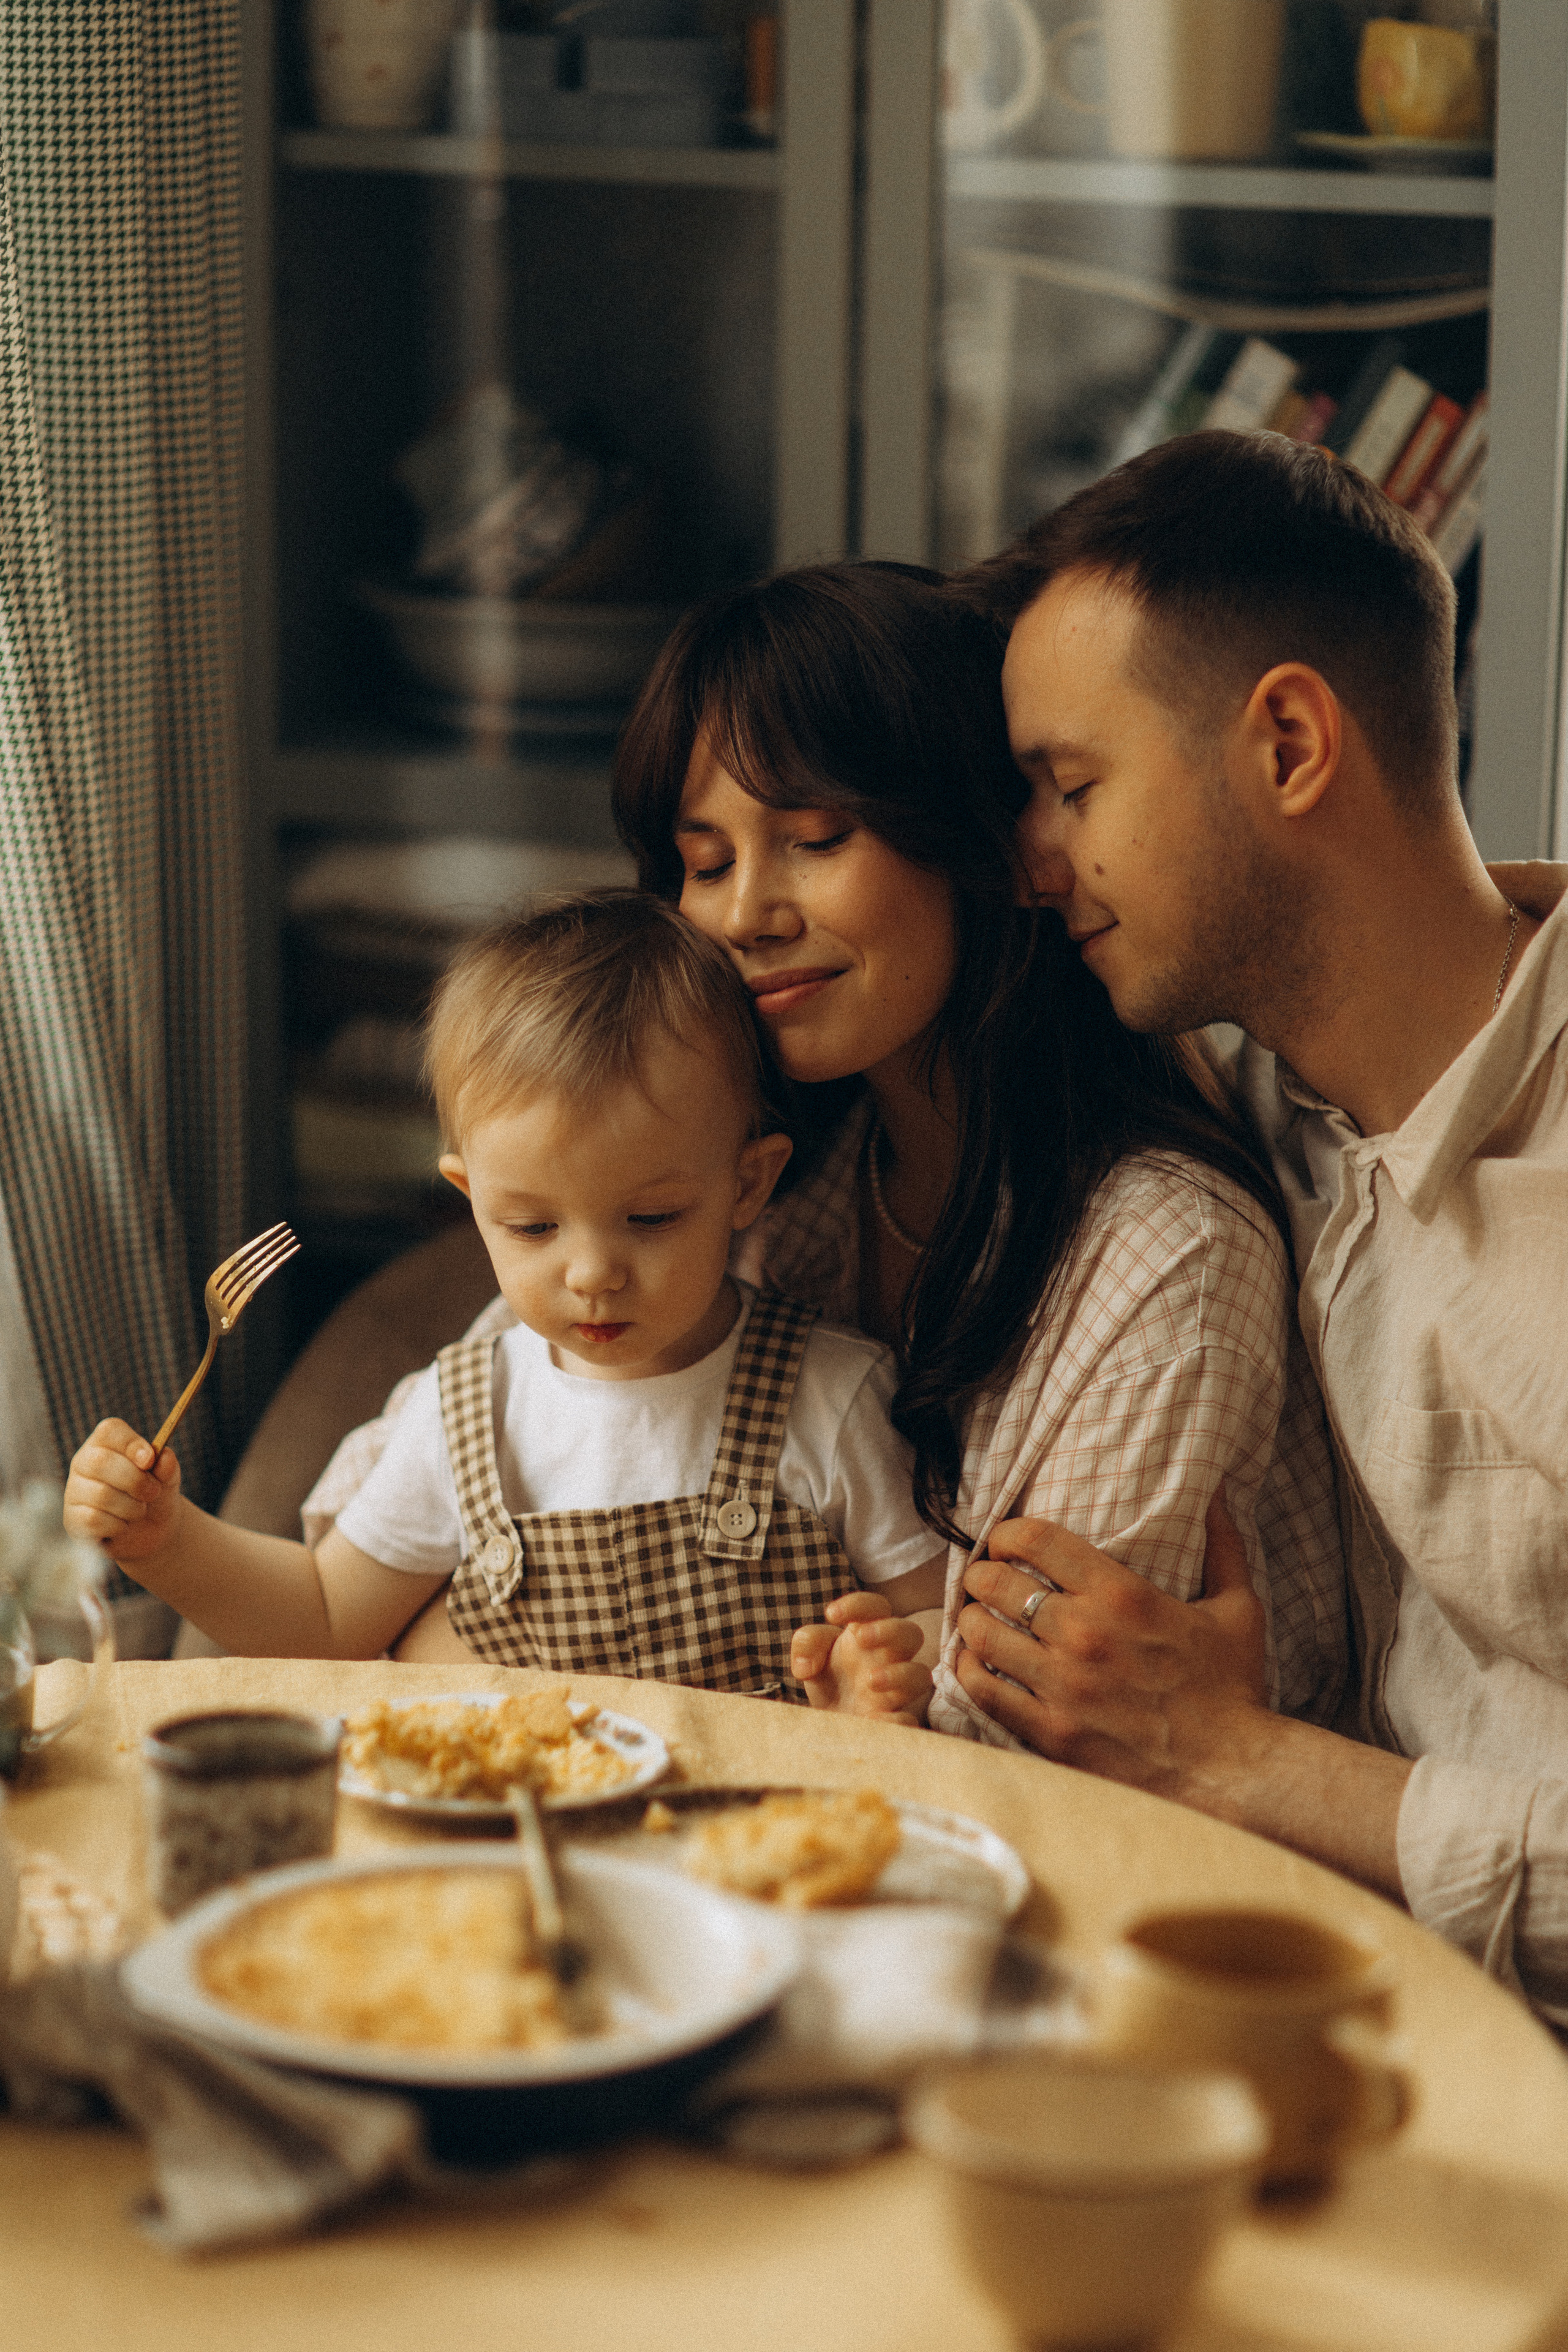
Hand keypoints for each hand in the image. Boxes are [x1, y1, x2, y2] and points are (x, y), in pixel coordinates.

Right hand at [64, 1419, 181, 1566]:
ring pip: (101, 1494)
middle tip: (153, 1492)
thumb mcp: (167, 1479)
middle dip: (135, 1480)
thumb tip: (164, 1457)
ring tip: (140, 1510)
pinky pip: (94, 1520)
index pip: (109, 1430)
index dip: (131, 1443)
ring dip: (132, 1507)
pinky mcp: (72, 1519)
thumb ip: (167, 1466)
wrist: (149, 1530)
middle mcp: (84, 1463)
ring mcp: (74, 1491)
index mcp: (106, 1444)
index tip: (150, 1460)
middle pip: (101, 1462)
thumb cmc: (154, 1495)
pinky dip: (118, 1526)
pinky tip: (122, 1525)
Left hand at [790, 1591, 933, 1725]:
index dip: (858, 1604)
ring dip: (898, 1675)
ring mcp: (894, 1690)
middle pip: (911, 1633)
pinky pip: (908, 1719)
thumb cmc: (829, 1679)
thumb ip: (807, 1644)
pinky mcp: (891, 1720)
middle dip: (889, 1631)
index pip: (877, 1607)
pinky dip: (894, 1719)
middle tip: (860, 1639)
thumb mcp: (810, 1656)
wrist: (830, 1722)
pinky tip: (871, 1718)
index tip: (830, 1614)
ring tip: (870, 1681)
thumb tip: (807, 1664)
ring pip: (920, 1675)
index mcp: (868, 1634)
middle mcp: (888, 1658)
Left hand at [951, 1488, 1269, 1808]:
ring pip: (981, 1634)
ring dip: (969, 1619)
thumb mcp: (1238, 1609)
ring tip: (974, 1617)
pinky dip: (969, 1671)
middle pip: (997, 1583)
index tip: (1004, 1540)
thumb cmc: (1233, 1689)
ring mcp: (1062, 1685)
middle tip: (983, 1578)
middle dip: (982, 1574)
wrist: (1230, 1772)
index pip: (1037, 1540)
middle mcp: (1083, 1634)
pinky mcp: (1049, 1731)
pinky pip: (984, 1690)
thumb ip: (1222, 1546)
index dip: (1007, 1532)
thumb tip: (1217, 1494)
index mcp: (1122, 1596)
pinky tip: (972, 1663)